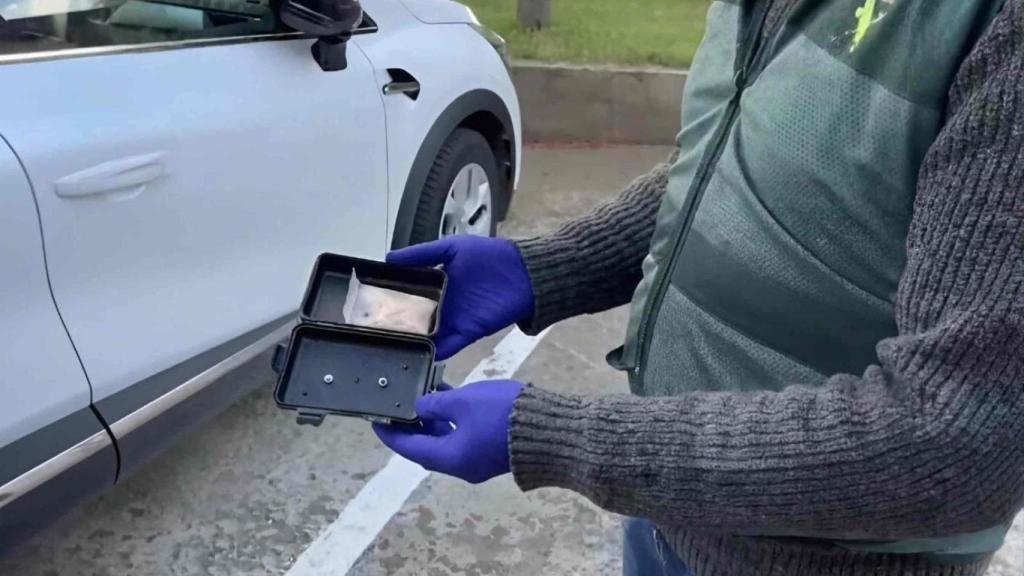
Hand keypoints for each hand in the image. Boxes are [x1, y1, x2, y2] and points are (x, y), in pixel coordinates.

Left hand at [373, 379, 524, 483]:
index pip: (409, 448)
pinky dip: (452, 420)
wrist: (552, 429)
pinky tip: (450, 396)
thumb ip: (435, 404)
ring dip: (434, 420)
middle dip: (412, 425)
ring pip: (447, 440)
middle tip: (398, 402)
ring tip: (423, 393)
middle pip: (427, 447)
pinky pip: (463, 436)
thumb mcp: (463, 402)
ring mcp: (479, 460)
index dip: (390, 433)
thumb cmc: (502, 415)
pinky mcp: (493, 451)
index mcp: (449, 458)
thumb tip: (419, 408)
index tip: (375, 419)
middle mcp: (461, 465)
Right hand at [387, 236, 533, 359]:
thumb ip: (422, 254)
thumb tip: (389, 257)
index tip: (372, 306)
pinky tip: (421, 354)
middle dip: (399, 325)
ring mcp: (454, 319)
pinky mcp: (468, 331)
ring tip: (391, 346)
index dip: (393, 300)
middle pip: (416, 318)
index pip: (410, 295)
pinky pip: (448, 344)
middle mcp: (443, 303)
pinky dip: (436, 350)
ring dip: (415, 340)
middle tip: (375, 331)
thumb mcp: (452, 248)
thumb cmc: (490, 256)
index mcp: (437, 283)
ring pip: (429, 333)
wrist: (524, 273)